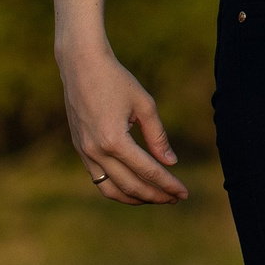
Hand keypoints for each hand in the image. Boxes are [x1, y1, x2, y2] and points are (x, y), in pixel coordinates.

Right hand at [58, 39, 188, 204]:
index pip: (147, 171)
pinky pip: (98, 178)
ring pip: (110, 189)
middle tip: (175, 198)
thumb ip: (157, 136)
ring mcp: (84, 152)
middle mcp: (96, 151)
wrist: (81, 66)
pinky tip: (133, 186)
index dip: (168, 185)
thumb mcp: (144, 105)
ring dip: (134, 198)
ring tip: (156, 198)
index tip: (184, 193)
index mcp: (114, 140)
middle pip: (130, 186)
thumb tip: (170, 163)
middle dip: (155, 195)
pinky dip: (117, 188)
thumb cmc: (117, 81)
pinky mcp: (79, 149)